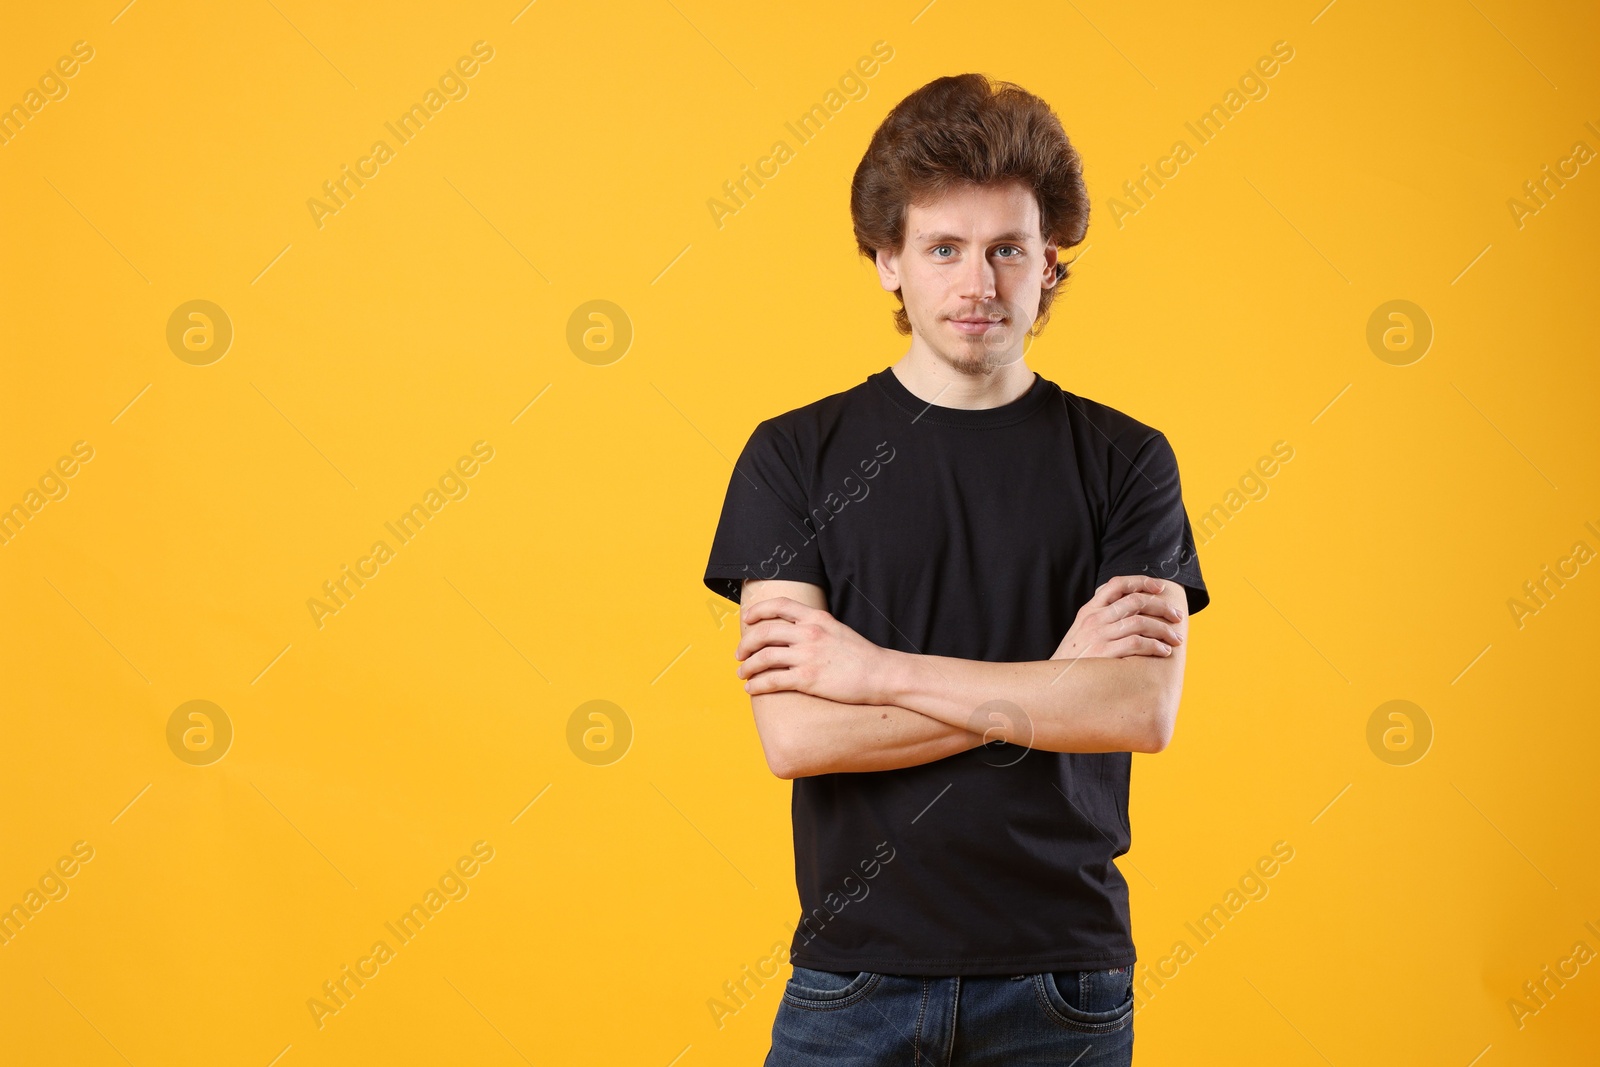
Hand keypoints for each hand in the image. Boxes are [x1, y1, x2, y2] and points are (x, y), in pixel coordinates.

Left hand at [735, 596, 890, 703]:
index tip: (747, 619)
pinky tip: (751, 689)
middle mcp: (809, 633)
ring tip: (742, 674)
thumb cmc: (861, 655)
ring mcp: (807, 656)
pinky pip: (772, 681)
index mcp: (816, 618)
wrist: (881, 674)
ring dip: (747, 666)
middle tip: (739, 654)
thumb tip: (793, 631)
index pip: (779, 605)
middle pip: (763, 632)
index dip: (758, 611)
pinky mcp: (807, 679)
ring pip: (763, 657)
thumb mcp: (837, 629)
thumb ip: (815, 626)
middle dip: (745, 643)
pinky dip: (756, 685)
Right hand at [1054, 576, 1184, 658]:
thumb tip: (1127, 612)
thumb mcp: (1080, 632)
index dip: (1141, 581)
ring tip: (1175, 639)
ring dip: (1163, 629)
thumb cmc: (1072, 660)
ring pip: (1140, 622)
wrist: (1054, 682)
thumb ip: (1099, 619)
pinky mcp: (1104, 654)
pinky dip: (1155, 646)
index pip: (1117, 584)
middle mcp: (1094, 619)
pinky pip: (1137, 643)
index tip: (1160, 587)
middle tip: (1177, 616)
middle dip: (1162, 606)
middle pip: (1135, 601)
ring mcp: (1098, 636)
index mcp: (1089, 610)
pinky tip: (1163, 651)